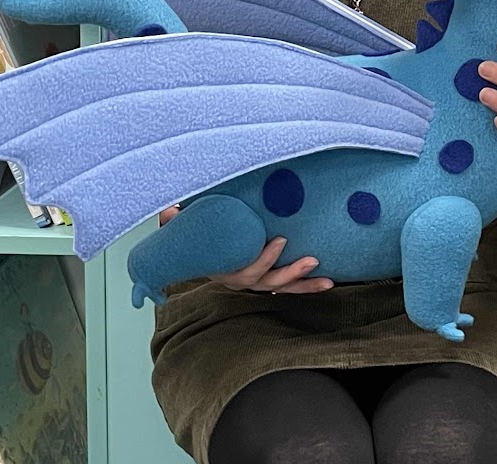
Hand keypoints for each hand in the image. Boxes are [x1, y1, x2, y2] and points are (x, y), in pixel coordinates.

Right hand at [157, 208, 332, 293]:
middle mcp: (243, 280)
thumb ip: (176, 223)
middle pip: (269, 282)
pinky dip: (307, 286)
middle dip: (290, 272)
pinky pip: (290, 287)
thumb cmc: (199, 240)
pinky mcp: (270, 280)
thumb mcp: (186, 231)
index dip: (265, 258)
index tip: (281, 240)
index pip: (247, 269)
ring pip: (283, 287)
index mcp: (226, 270)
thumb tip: (168, 210)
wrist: (203, 254)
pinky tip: (327, 283)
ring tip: (327, 279)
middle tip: (311, 259)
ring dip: (304, 283)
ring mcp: (258, 282)